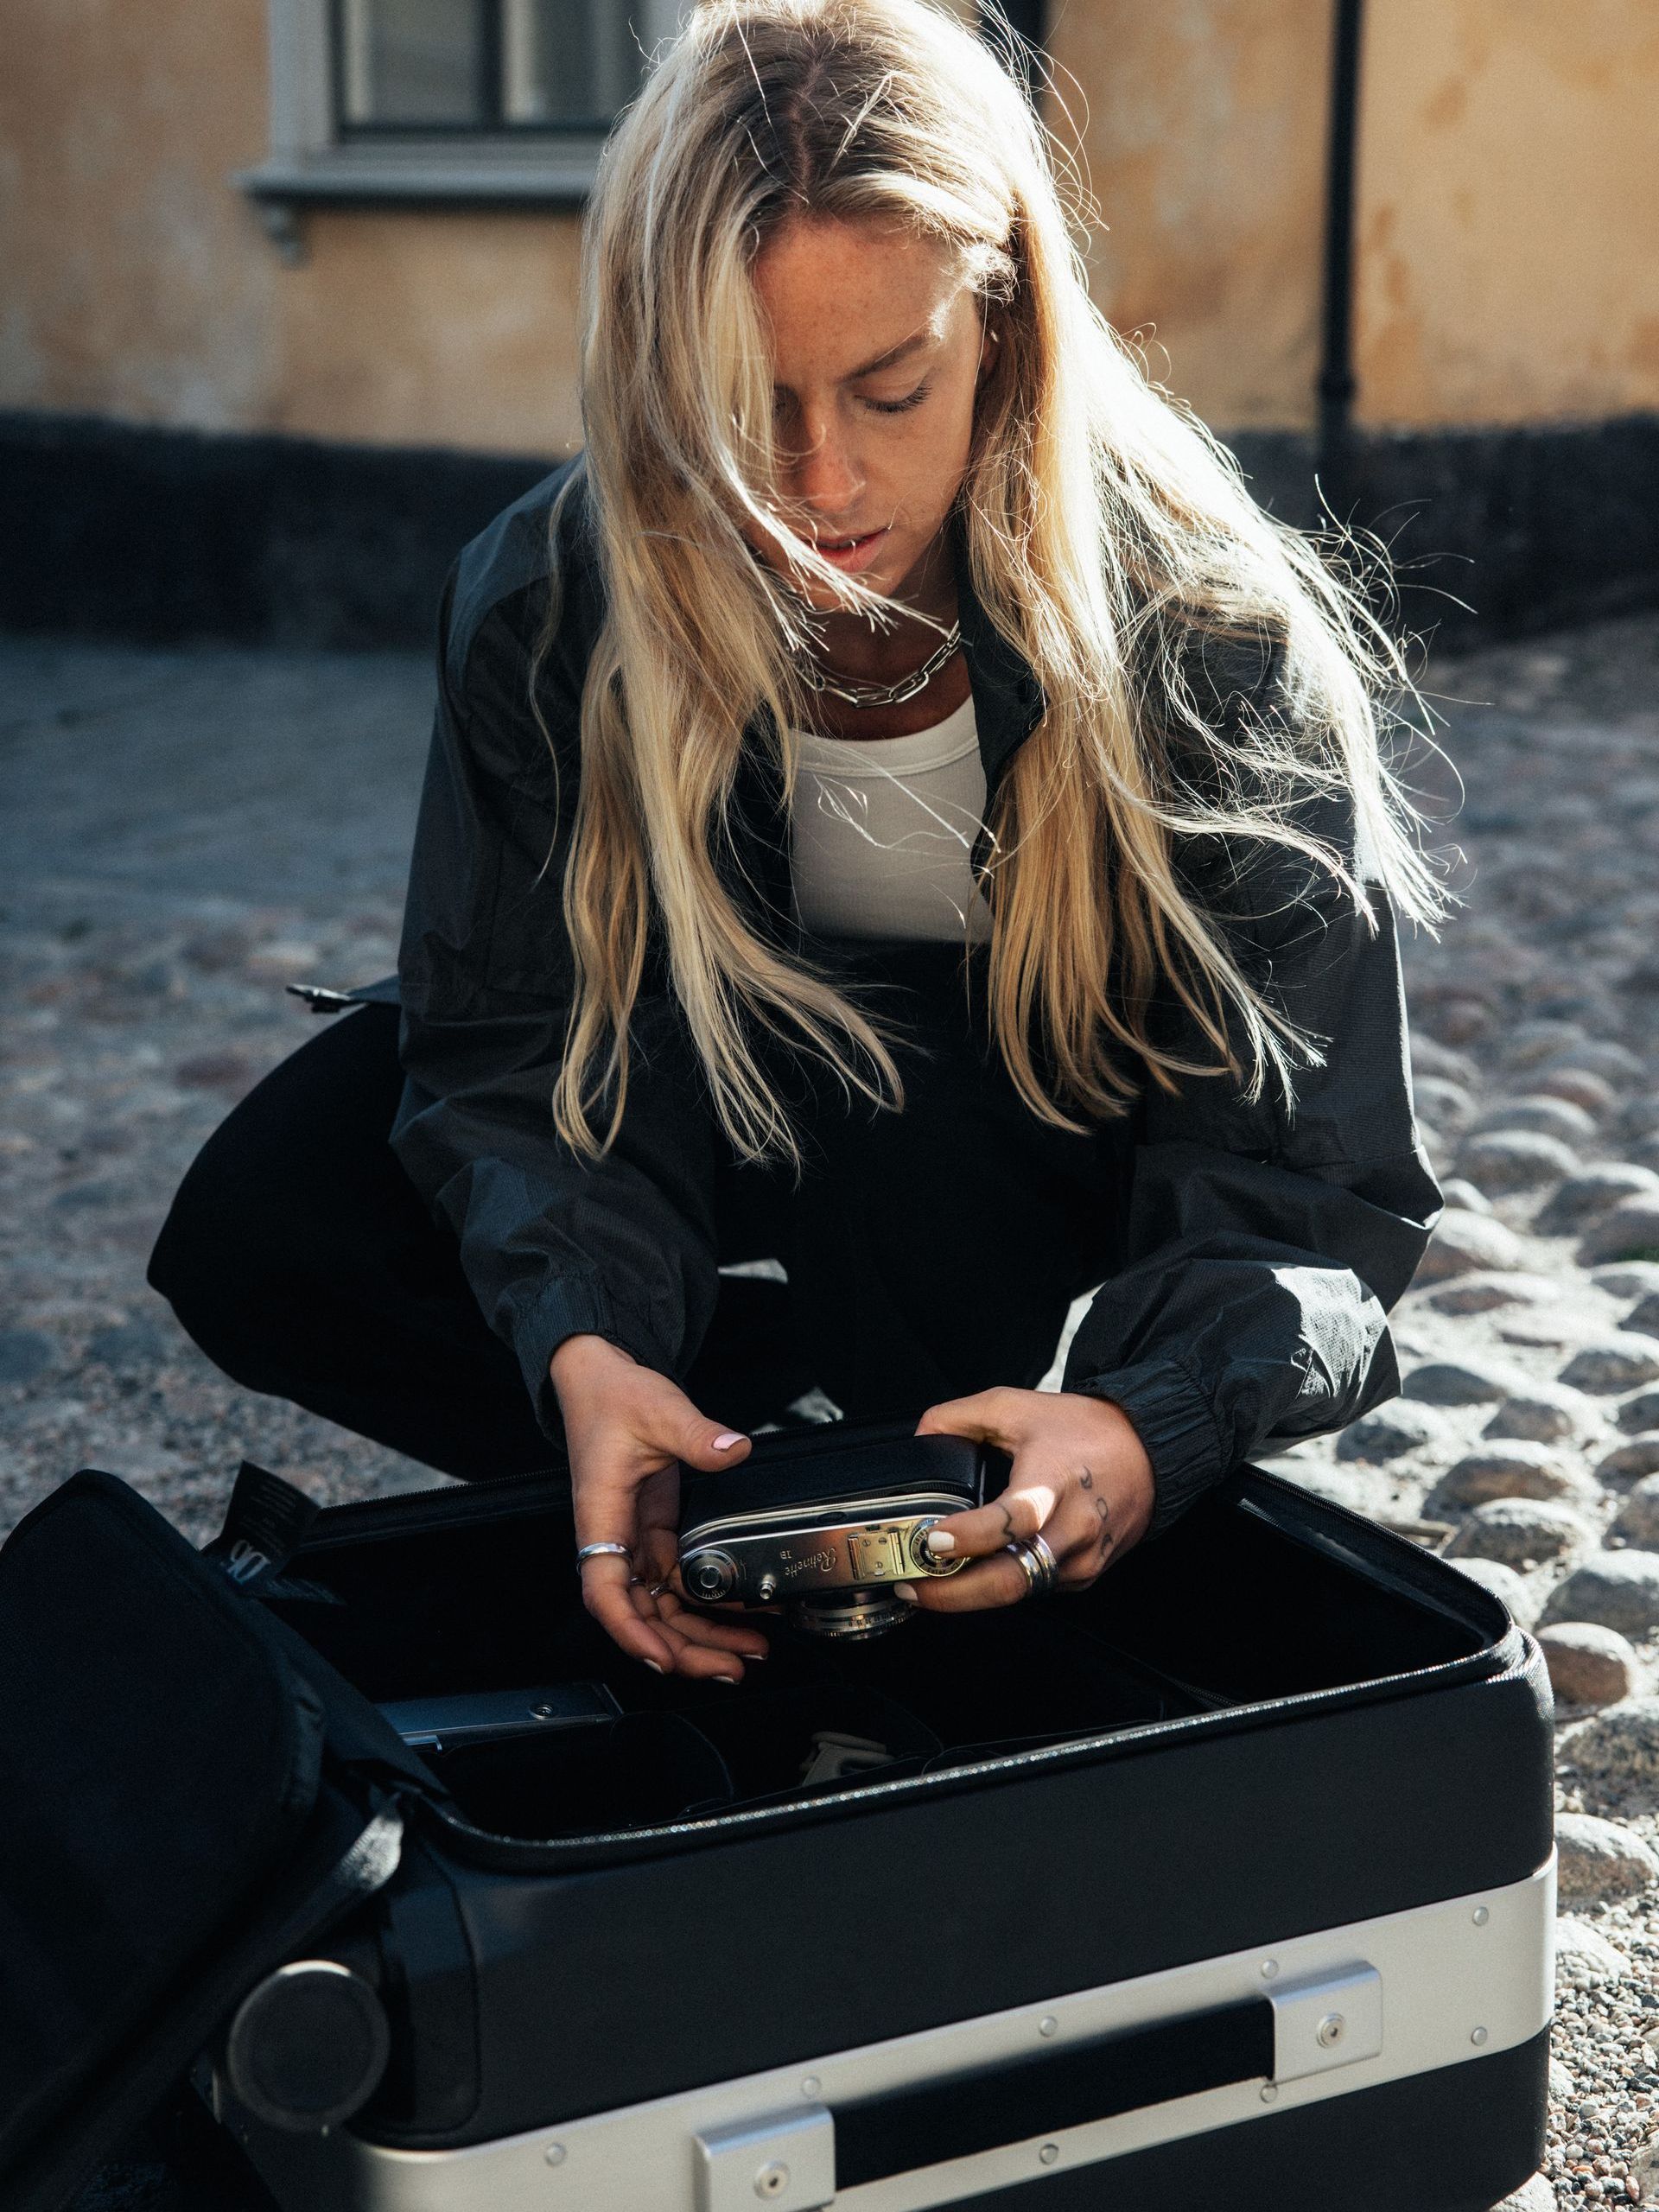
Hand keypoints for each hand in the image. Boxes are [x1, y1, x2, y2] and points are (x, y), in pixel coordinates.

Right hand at [550, 1333, 770, 1681]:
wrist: (601, 1379)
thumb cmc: (611, 1397)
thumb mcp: (658, 1409)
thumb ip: (696, 1433)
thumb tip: (732, 1449)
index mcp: (601, 1516)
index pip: (605, 1590)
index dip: (631, 1630)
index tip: (662, 1656)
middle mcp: (613, 1539)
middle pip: (639, 1615)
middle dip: (682, 1649)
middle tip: (730, 1667)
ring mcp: (633, 1541)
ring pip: (660, 1608)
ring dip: (698, 1636)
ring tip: (744, 1653)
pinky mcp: (653, 1534)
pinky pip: (676, 1585)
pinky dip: (704, 1605)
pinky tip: (737, 1616)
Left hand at [907, 1387, 1155, 1609]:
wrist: (1148, 1451)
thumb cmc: (1084, 1430)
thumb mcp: (1015, 1406)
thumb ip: (960, 1418)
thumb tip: (921, 1440)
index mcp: (1054, 1483)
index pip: (1012, 1521)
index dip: (969, 1537)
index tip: (932, 1540)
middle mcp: (1072, 1529)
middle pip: (1010, 1580)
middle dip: (953, 1594)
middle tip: (911, 1588)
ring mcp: (1081, 1559)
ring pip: (1018, 1592)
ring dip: (969, 1596)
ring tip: (926, 1586)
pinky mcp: (1084, 1575)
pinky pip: (1034, 1588)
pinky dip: (999, 1587)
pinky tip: (972, 1577)